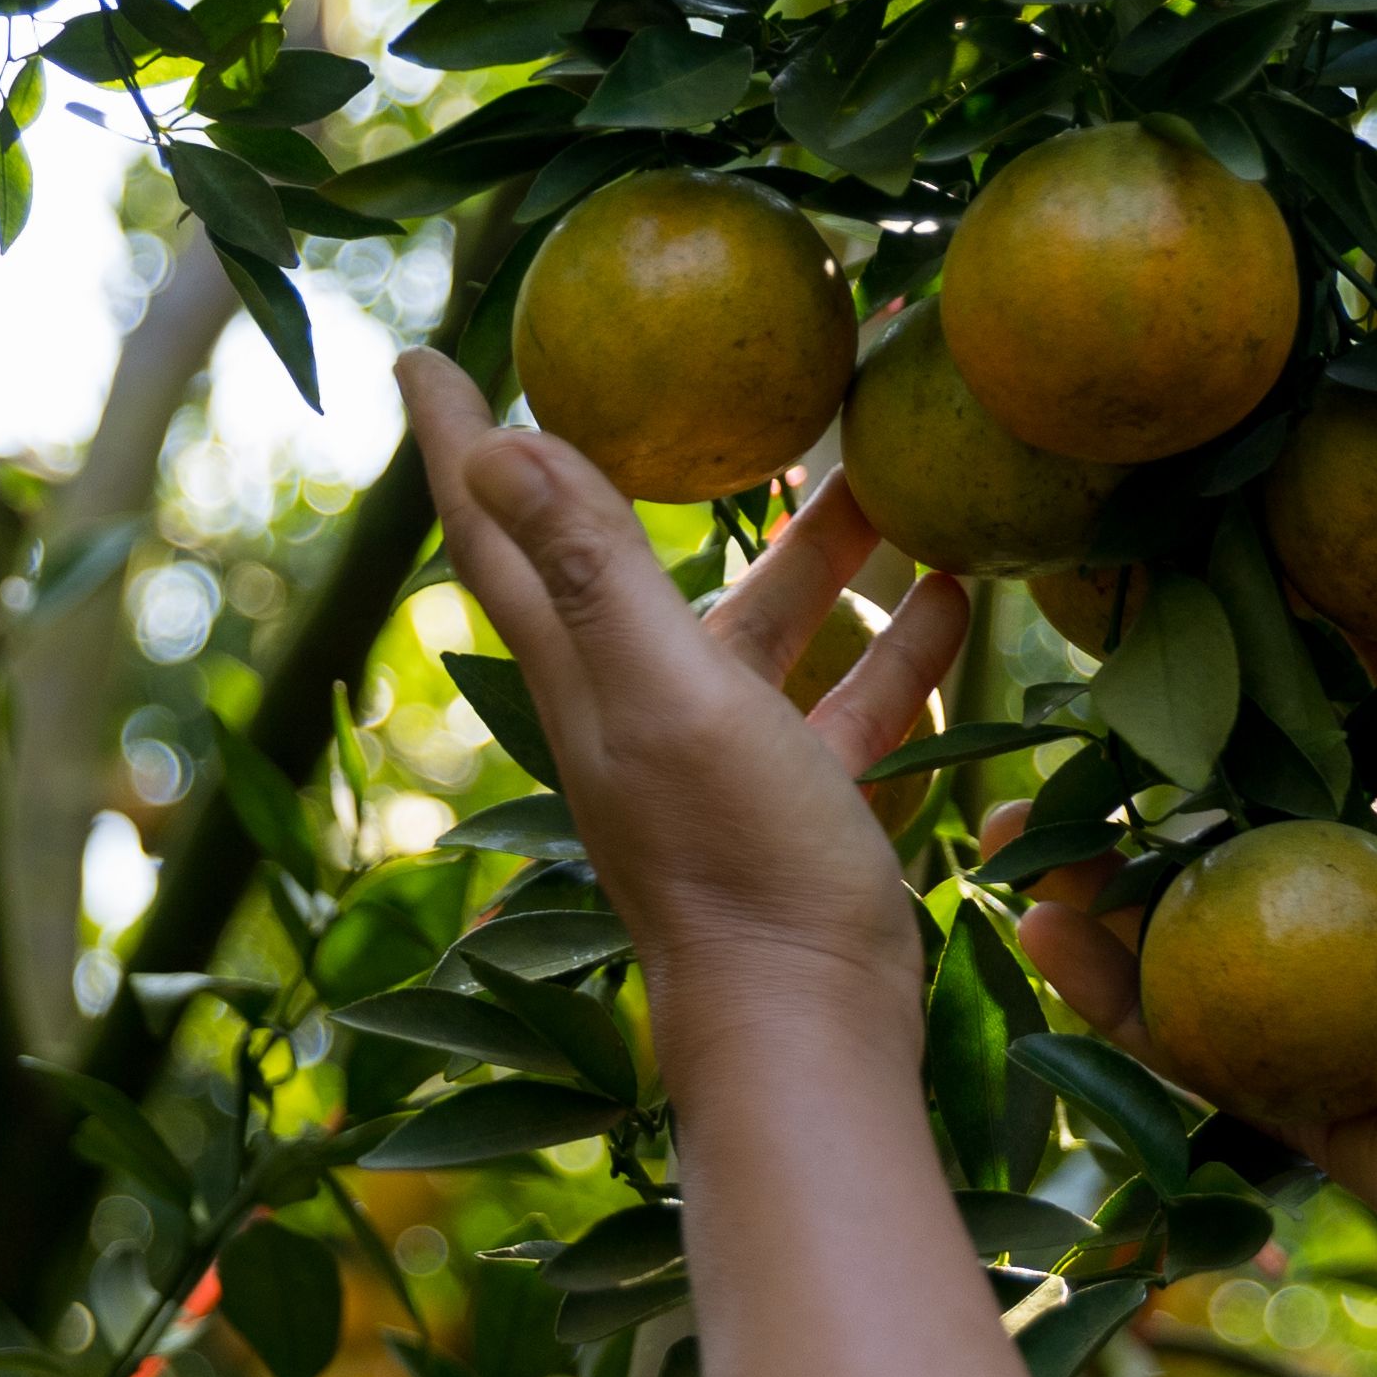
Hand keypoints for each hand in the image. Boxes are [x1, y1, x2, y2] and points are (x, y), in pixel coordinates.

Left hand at [396, 351, 966, 1045]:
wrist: (808, 1025)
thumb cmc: (736, 859)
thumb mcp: (668, 692)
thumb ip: (595, 567)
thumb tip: (497, 438)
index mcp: (584, 672)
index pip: (499, 528)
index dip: (459, 439)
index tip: (424, 352)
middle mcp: (634, 708)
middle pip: (625, 562)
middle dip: (648, 467)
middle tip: (680, 382)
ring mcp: (717, 760)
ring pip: (752, 624)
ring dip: (803, 549)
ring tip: (875, 471)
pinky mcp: (797, 805)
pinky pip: (840, 700)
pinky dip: (884, 646)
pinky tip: (951, 597)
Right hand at [1016, 468, 1376, 1303]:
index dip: (1313, 623)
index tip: (1218, 551)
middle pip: (1273, 797)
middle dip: (1180, 742)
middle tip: (1080, 671)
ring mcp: (1349, 992)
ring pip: (1207, 911)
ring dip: (1110, 866)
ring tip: (1004, 811)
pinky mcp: (1306, 1088)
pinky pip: (1187, 1030)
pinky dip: (1109, 987)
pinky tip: (1034, 927)